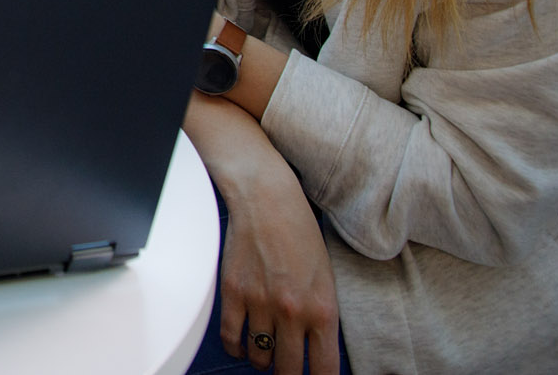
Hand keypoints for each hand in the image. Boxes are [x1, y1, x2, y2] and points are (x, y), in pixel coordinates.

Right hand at [218, 173, 342, 374]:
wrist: (268, 201)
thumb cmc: (300, 234)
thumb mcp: (326, 279)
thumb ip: (321, 316)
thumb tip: (314, 349)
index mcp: (323, 310)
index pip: (324, 369)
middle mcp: (292, 312)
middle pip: (288, 370)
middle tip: (287, 370)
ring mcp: (260, 303)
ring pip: (259, 357)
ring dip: (262, 361)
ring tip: (265, 355)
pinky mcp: (233, 293)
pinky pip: (231, 337)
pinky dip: (236, 347)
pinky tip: (242, 344)